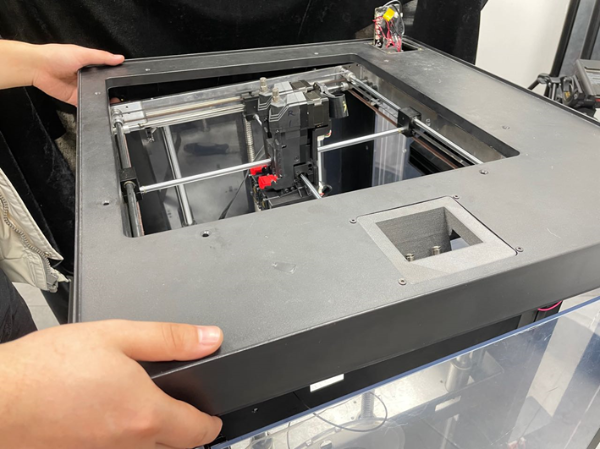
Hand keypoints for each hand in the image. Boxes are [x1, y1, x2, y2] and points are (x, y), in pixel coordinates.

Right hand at [0, 320, 223, 448]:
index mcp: (144, 414)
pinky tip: (108, 416)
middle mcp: (126, 446)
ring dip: (153, 436)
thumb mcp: (117, 336)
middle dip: (184, 431)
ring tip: (143, 407)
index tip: (213, 416)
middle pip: (173, 447)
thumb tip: (209, 338)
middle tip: (183, 409)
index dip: (211, 422)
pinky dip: (122, 440)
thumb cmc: (46, 368)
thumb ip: (169, 339)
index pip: (198, 431)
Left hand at [31, 44, 123, 104]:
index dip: (115, 74)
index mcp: (88, 64)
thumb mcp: (82, 53)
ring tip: (110, 98)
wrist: (38, 67)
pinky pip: (86, 104)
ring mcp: (80, 88)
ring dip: (103, 98)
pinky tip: (97, 103)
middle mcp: (85, 76)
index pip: (106, 70)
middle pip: (103, 85)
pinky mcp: (74, 98)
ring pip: (96, 96)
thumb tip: (118, 58)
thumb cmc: (55, 56)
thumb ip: (101, 57)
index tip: (124, 78)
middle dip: (110, 88)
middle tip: (118, 91)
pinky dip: (92, 105)